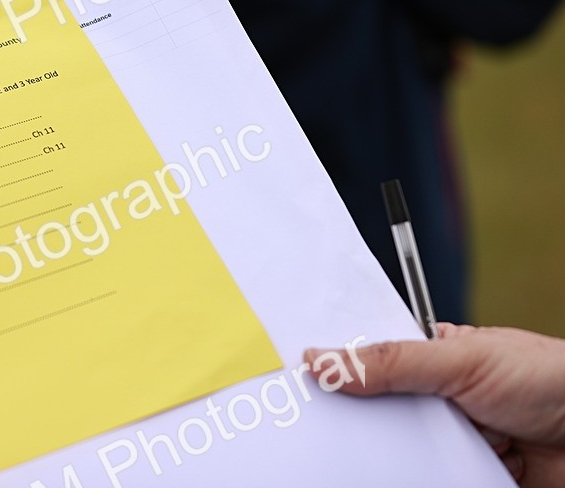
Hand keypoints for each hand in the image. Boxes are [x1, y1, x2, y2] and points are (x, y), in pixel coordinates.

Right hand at [306, 323, 564, 487]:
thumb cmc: (551, 378)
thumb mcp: (462, 359)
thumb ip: (393, 362)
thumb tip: (321, 360)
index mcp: (437, 360)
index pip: (374, 364)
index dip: (337, 373)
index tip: (295, 382)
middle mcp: (444, 402)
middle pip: (382, 415)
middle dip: (356, 424)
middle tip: (312, 430)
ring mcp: (460, 444)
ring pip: (403, 455)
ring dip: (385, 459)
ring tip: (343, 462)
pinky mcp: (473, 478)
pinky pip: (428, 481)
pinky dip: (409, 480)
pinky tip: (386, 477)